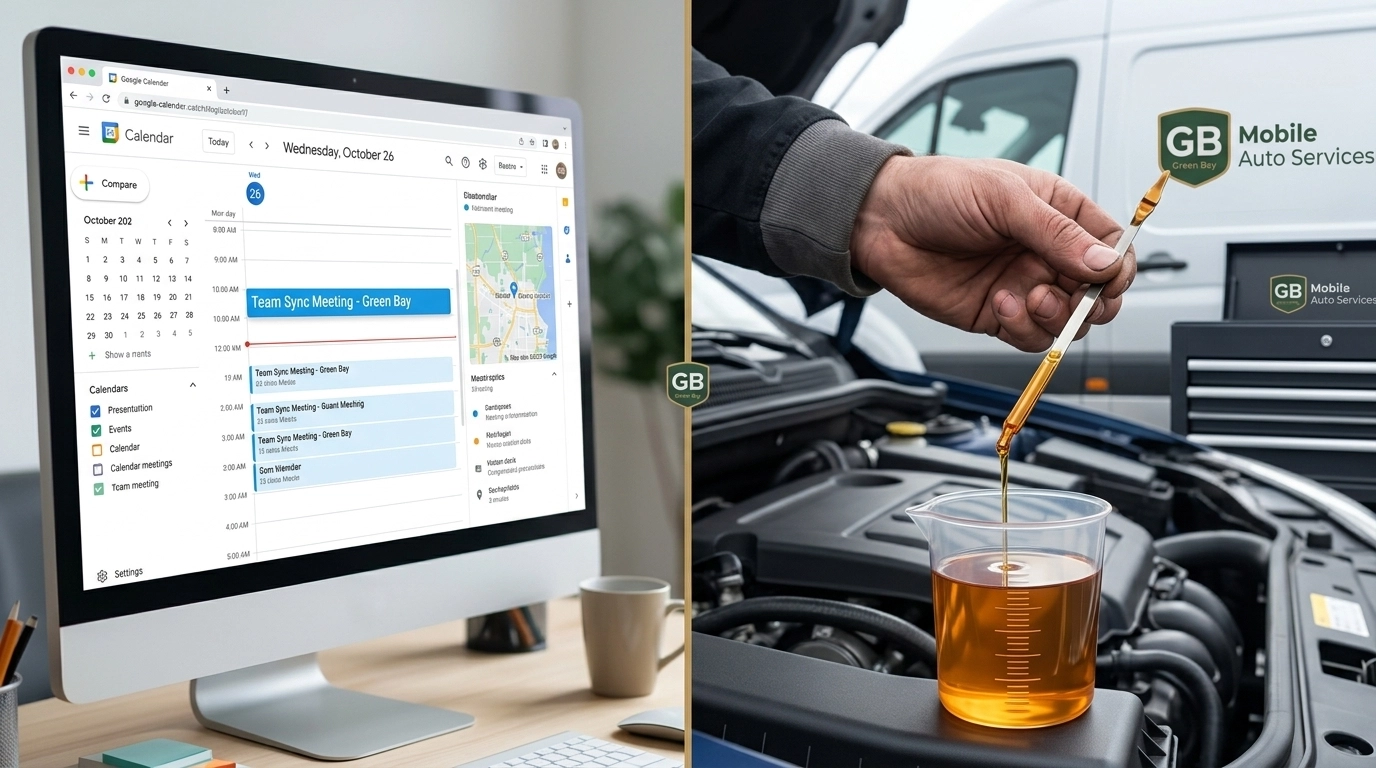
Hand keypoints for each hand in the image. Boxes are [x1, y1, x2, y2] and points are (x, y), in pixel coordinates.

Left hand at [849, 155, 1135, 351]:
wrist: (881, 220)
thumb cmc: (938, 191)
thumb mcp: (1004, 198)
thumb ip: (1056, 233)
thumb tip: (1105, 262)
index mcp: (1059, 213)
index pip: (1112, 247)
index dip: (1118, 268)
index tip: (1107, 279)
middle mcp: (1046, 252)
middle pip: (1098, 293)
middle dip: (1092, 302)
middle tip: (1071, 297)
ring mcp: (1023, 285)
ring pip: (1067, 321)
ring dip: (1057, 318)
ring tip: (1029, 296)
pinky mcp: (997, 313)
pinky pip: (1030, 336)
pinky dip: (1024, 329)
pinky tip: (1002, 305)